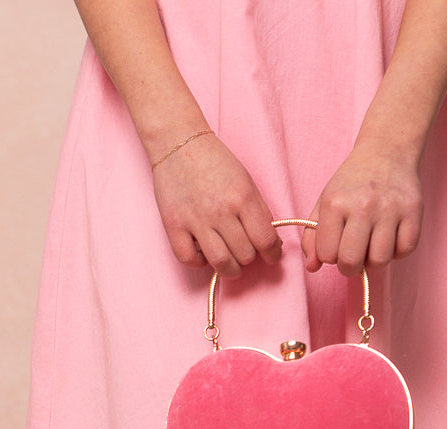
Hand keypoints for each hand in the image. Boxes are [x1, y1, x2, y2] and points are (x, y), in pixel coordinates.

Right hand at [152, 135, 281, 277]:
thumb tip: (270, 242)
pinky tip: (203, 254)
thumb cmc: (215, 161)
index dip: (273, 254)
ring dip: (229, 268)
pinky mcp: (174, 225)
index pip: (266, 240)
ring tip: (229, 261)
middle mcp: (220, 211)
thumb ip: (259, 211)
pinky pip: (189, 259)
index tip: (271, 256)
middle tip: (245, 250)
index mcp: (242, 197)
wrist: (178, 142)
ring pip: (221, 263)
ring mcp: (195, 220)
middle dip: (249, 257)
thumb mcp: (246, 181)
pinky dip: (199, 263)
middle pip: (245, 255)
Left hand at [302, 141, 423, 275]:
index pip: (327, 255)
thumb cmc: (352, 183)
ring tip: (373, 243)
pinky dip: (398, 250)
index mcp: (336, 203)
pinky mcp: (414, 211)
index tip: (337, 244)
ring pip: (380, 260)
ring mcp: (390, 208)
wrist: (386, 152)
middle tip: (354, 253)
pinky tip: (391, 237)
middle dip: (350, 266)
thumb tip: (311, 267)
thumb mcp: (325, 203)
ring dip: (375, 259)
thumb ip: (313, 237)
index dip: (331, 256)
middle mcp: (363, 205)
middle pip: (351, 262)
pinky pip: (405, 250)